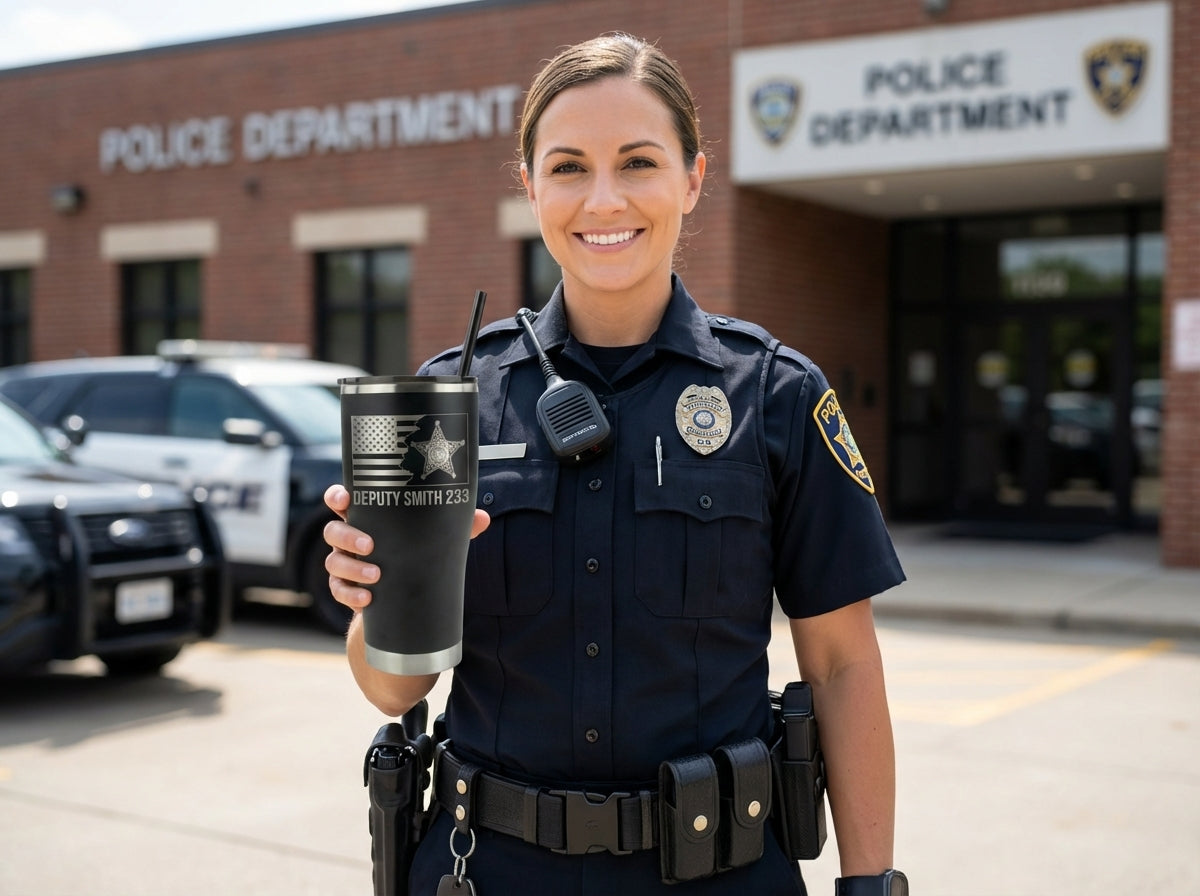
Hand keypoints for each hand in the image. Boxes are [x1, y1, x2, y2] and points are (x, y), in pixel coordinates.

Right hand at [322, 484, 490, 610]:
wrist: (403, 597)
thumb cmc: (415, 555)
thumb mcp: (433, 540)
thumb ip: (455, 528)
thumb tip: (482, 518)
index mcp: (366, 519)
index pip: (341, 501)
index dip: (337, 497)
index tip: (344, 499)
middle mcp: (349, 539)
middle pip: (333, 531)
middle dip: (347, 536)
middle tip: (370, 545)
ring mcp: (344, 564)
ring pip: (333, 562)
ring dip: (352, 568)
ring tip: (376, 575)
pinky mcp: (345, 589)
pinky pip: (338, 591)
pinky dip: (350, 595)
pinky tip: (366, 599)